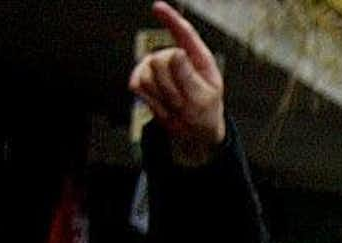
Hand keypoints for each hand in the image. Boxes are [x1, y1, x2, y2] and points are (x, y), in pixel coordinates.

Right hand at [129, 2, 227, 166]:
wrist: (192, 131)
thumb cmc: (204, 112)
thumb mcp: (203, 98)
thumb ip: (189, 77)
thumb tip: (175, 53)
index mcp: (197, 58)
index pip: (184, 34)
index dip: (170, 19)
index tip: (157, 7)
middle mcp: (174, 57)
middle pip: (160, 62)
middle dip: (171, 89)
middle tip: (184, 104)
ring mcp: (155, 66)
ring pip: (147, 76)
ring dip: (162, 98)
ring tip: (176, 105)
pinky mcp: (140, 78)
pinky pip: (137, 86)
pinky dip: (151, 102)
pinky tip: (163, 106)